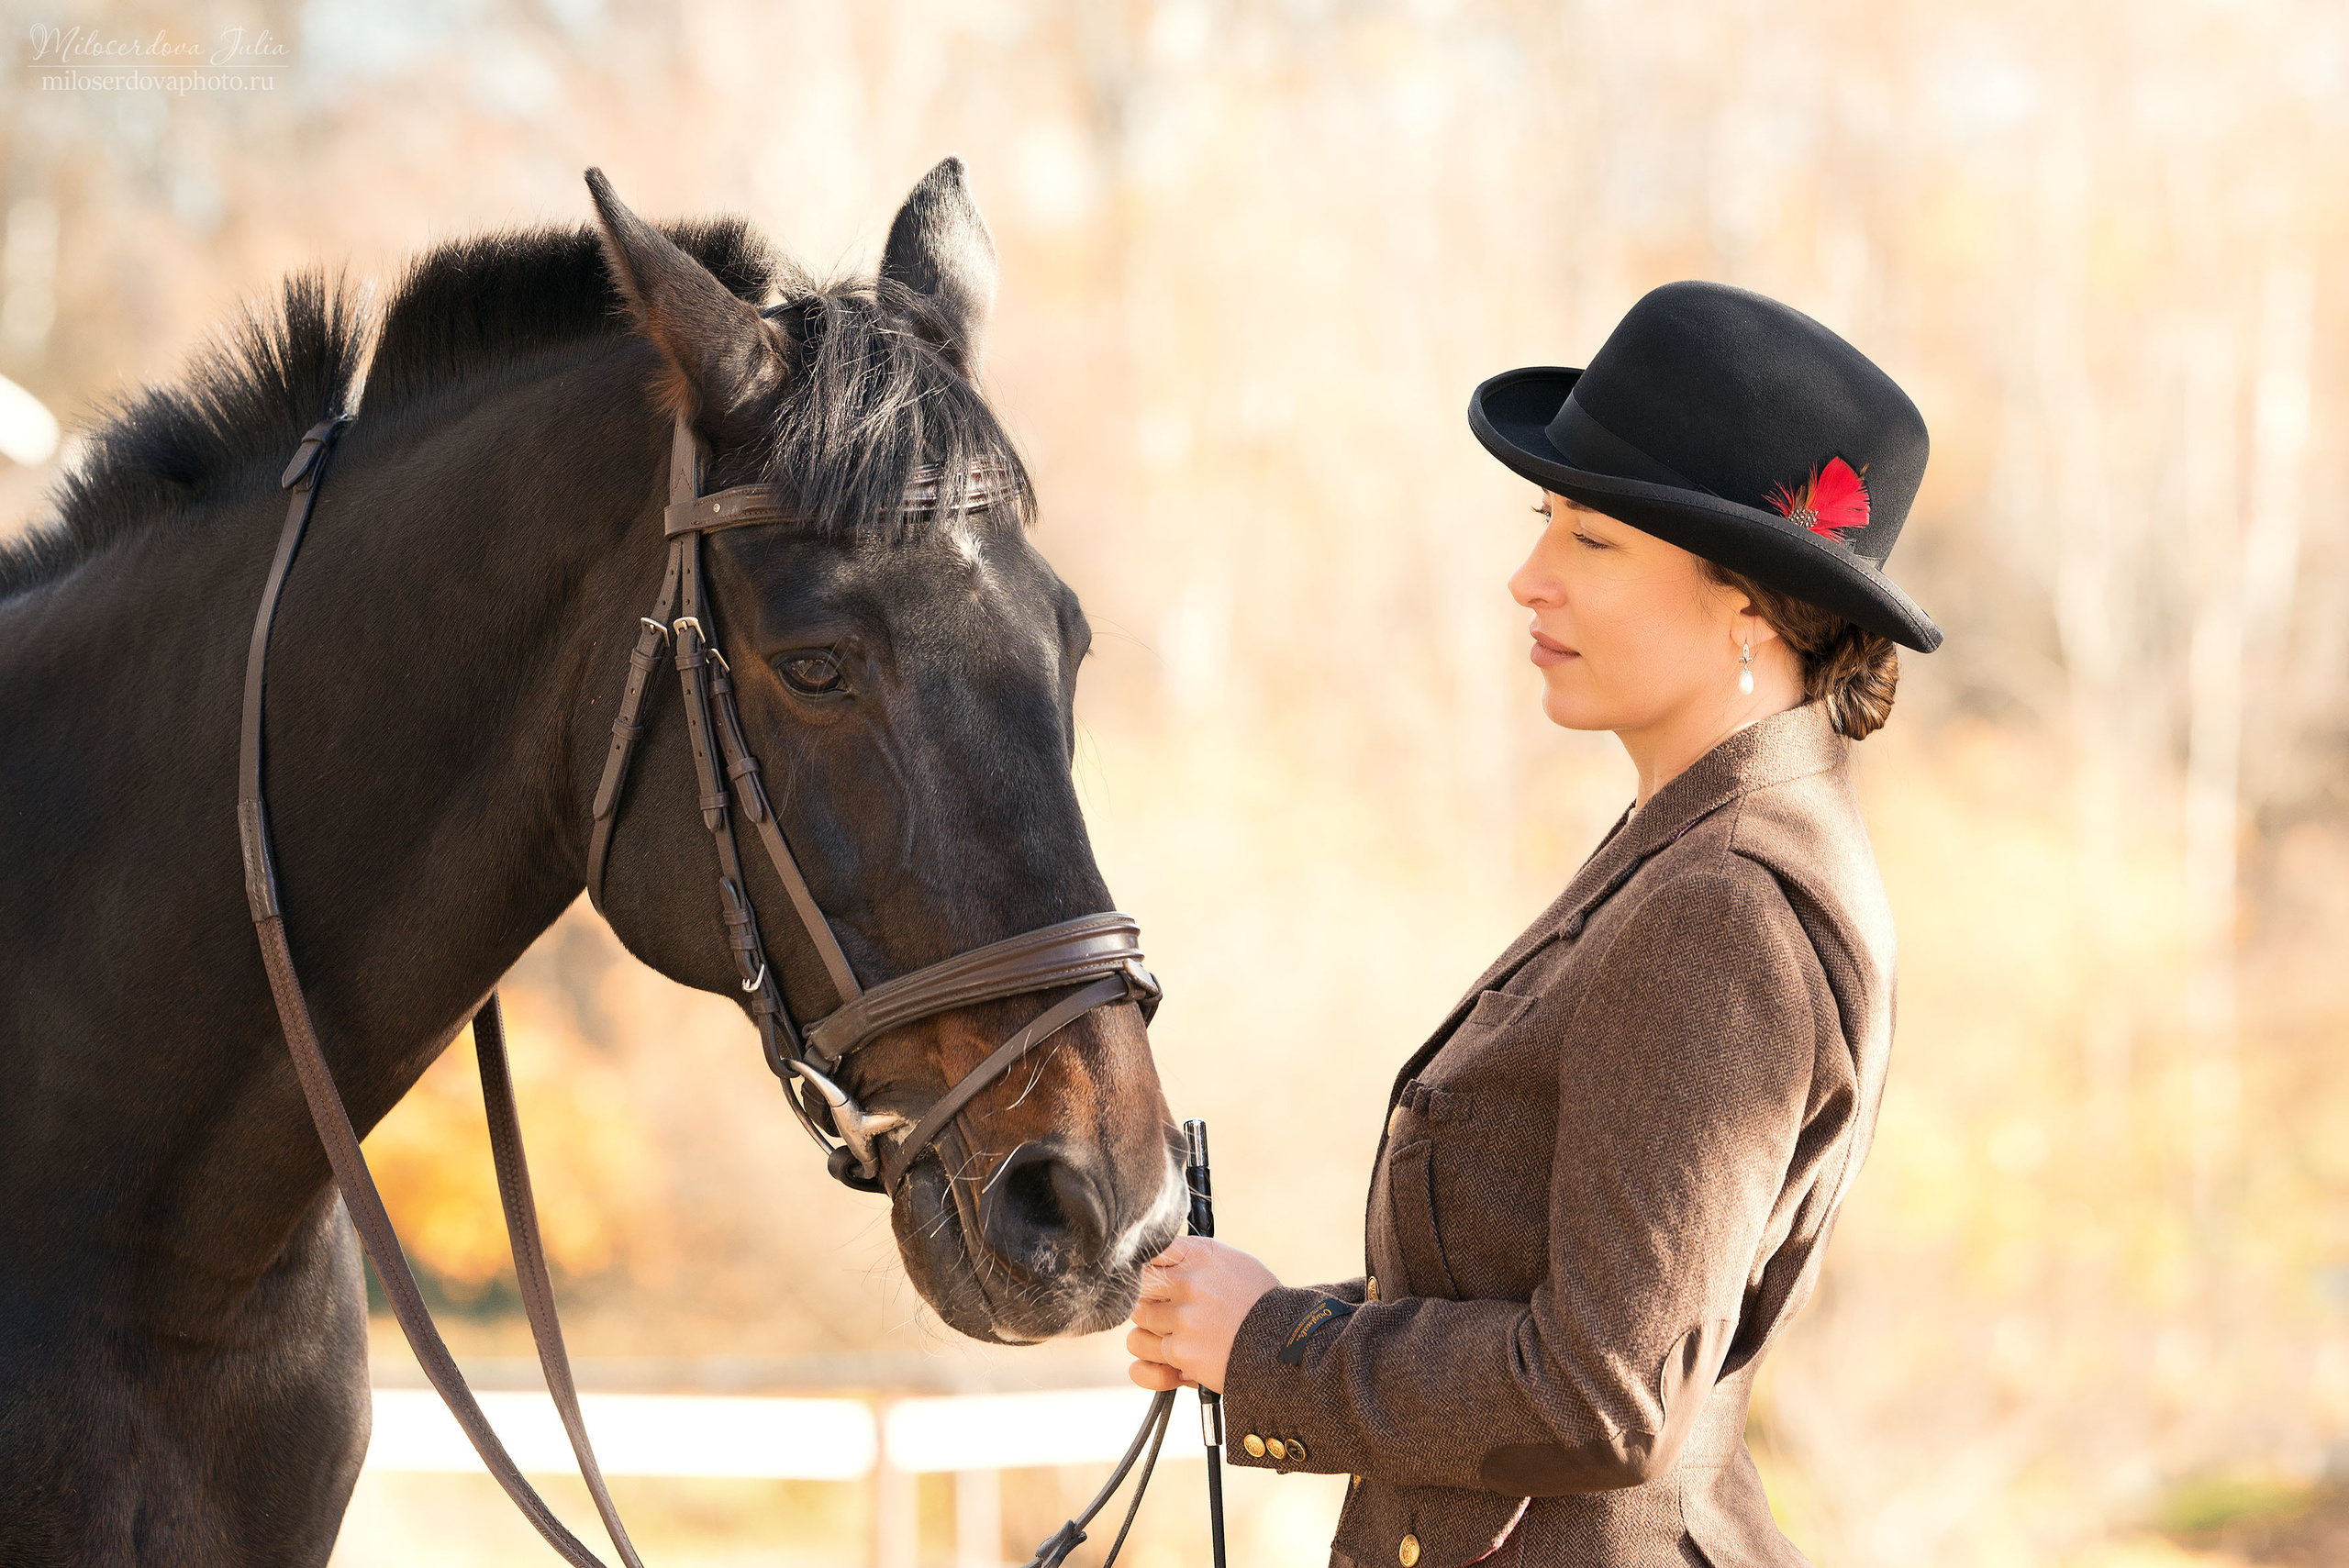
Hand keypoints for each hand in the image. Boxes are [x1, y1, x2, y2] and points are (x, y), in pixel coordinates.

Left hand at [1125, 1235, 1279, 1394]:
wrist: (1287, 1346)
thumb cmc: (1258, 1303)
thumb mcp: (1232, 1264)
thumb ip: (1192, 1259)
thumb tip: (1153, 1258)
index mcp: (1200, 1254)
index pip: (1149, 1249)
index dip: (1145, 1266)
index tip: (1154, 1279)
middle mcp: (1188, 1281)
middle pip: (1138, 1289)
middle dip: (1149, 1303)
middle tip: (1170, 1313)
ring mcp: (1183, 1317)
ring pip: (1138, 1325)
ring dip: (1153, 1336)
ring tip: (1181, 1340)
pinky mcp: (1180, 1352)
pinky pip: (1147, 1358)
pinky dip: (1159, 1365)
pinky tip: (1178, 1363)